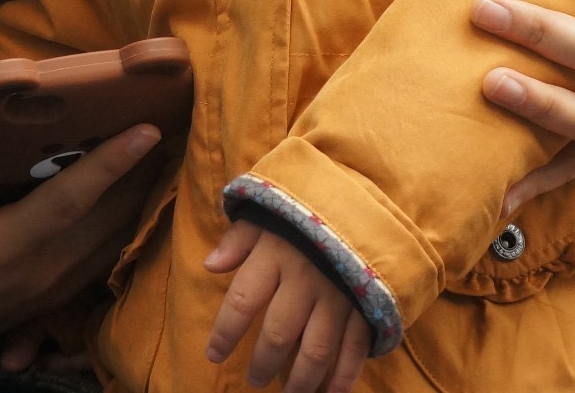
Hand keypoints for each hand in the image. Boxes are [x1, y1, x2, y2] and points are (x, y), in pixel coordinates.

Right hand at [0, 106, 159, 392]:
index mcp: (3, 250)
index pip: (70, 201)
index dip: (110, 163)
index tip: (148, 128)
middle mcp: (35, 274)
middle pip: (105, 220)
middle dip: (141, 174)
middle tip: (173, 120)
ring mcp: (43, 293)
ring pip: (108, 243)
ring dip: (137, 200)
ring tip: (162, 152)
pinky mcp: (41, 303)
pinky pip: (96, 262)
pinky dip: (120, 227)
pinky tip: (131, 199)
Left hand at [204, 222, 371, 392]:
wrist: (359, 199)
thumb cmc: (303, 210)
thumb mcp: (266, 214)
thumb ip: (238, 240)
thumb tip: (209, 265)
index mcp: (275, 253)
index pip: (243, 300)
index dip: (225, 332)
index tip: (213, 354)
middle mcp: (305, 278)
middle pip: (278, 333)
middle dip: (263, 363)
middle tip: (254, 380)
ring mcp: (337, 295)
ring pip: (316, 350)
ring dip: (300, 380)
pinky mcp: (364, 304)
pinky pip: (354, 348)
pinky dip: (344, 376)